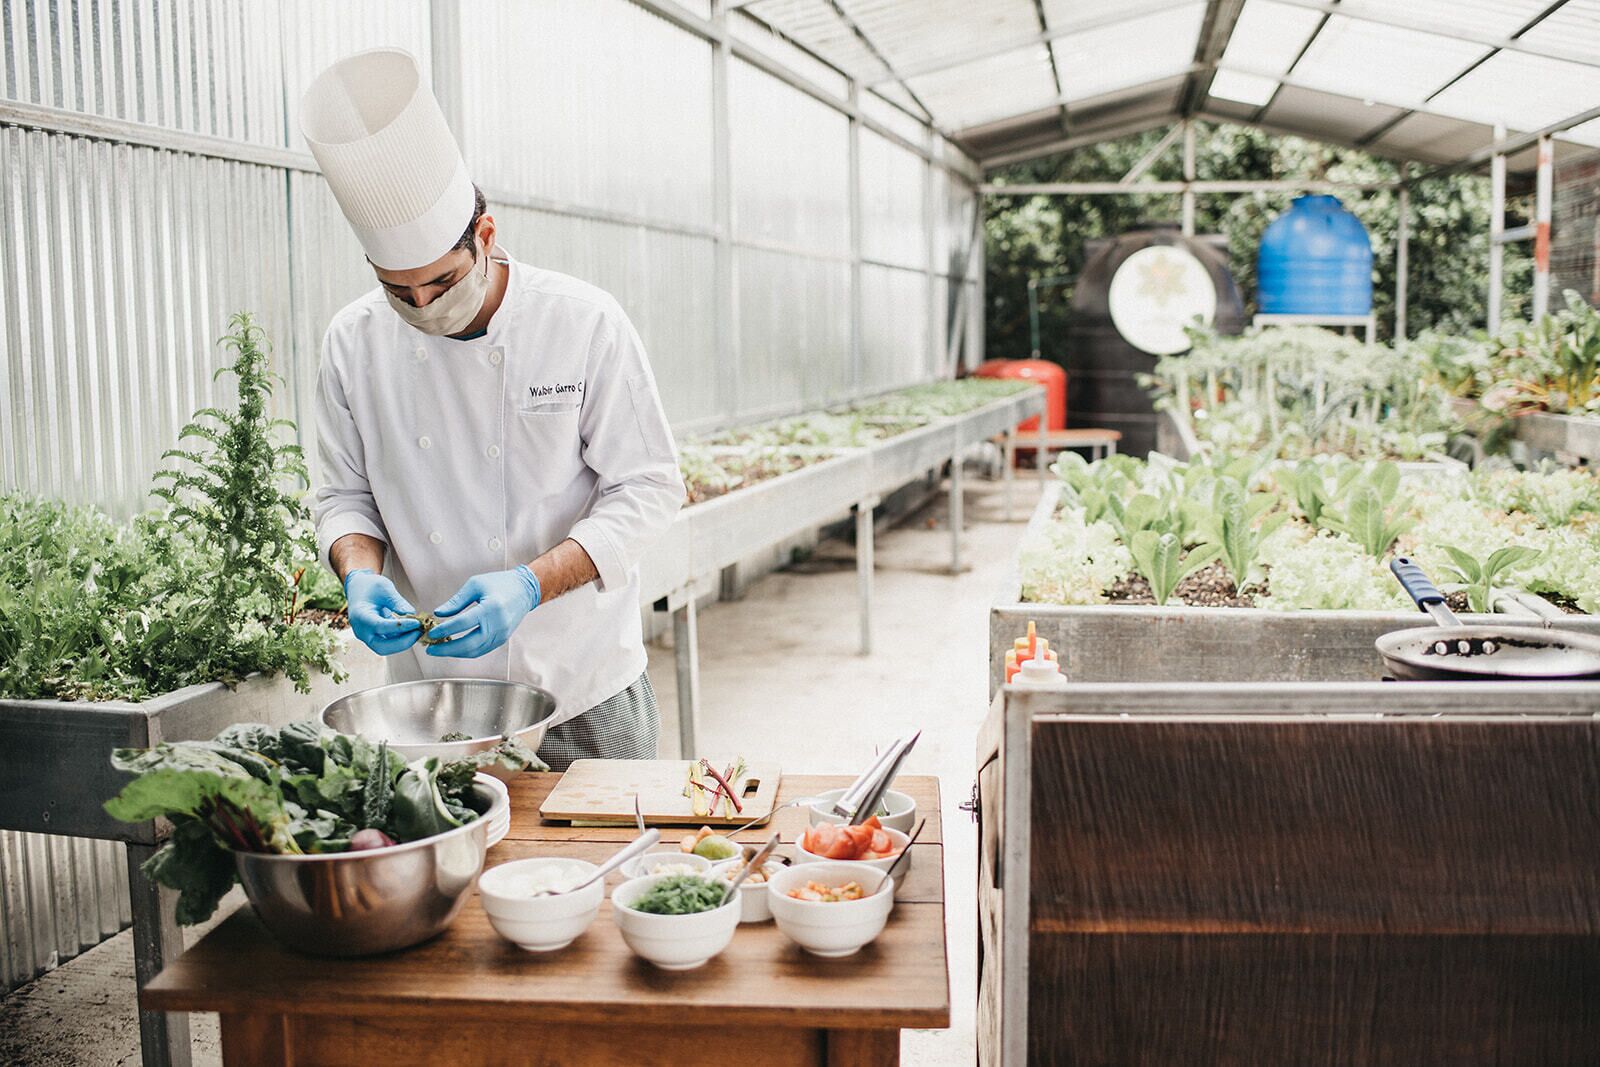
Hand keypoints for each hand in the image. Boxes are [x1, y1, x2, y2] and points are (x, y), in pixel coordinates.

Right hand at [343, 569, 421, 655]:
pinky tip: (413, 630)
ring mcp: (367, 636)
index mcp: (360, 616)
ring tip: (418, 630)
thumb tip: (412, 615)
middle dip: (403, 642)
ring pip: (386, 648)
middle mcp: (361, 631)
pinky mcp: (375, 637)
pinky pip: (388, 644)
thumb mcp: (385, 588)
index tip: (417, 623)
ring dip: (404, 642)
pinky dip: (401, 639)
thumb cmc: (371, 586)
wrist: (359, 589)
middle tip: (419, 632)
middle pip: (381, 647)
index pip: (380, 626)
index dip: (400, 626)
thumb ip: (397, 602)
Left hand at [425, 565, 541, 658]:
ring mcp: (501, 635)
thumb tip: (438, 613)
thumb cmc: (500, 583)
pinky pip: (481, 650)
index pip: (462, 624)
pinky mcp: (502, 639)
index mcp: (490, 608)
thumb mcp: (475, 584)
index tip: (430, 632)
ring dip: (455, 652)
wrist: (525, 590)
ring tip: (439, 648)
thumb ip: (456, 601)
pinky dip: (466, 651)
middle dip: (446, 649)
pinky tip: (454, 648)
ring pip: (474, 651)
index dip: (444, 630)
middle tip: (430, 648)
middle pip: (468, 644)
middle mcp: (498, 625)